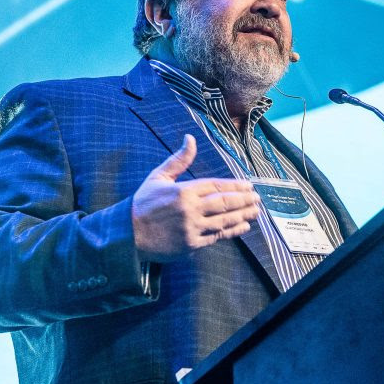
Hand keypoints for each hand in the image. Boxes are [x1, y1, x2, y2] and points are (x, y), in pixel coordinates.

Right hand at [131, 134, 260, 261]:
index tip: (249, 185)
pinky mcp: (190, 245)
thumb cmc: (143, 204)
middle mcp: (190, 209)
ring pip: (224, 220)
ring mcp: (191, 228)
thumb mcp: (158, 177)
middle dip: (244, 200)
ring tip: (255, 211)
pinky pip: (216, 237)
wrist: (126, 235)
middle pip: (224, 202)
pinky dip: (232, 231)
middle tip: (258, 198)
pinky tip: (243, 227)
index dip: (235, 185)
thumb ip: (178, 160)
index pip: (216, 186)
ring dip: (243, 215)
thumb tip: (190, 138)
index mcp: (183, 191)